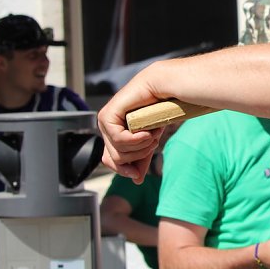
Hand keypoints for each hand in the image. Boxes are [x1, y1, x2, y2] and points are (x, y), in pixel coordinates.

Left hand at [97, 64, 166, 182]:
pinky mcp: (107, 115)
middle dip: (139, 155)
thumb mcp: (150, 140)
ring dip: (141, 146)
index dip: (123, 170)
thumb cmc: (159, 110)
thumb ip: (142, 158)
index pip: (110, 161)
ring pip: (118, 152)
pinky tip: (146, 132)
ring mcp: (105, 121)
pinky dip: (136, 140)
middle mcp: (106, 128)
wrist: (163, 88)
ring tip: (153, 132)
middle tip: (154, 140)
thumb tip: (136, 180)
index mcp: (114, 133)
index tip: (137, 174)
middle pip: (116, 159)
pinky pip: (119, 140)